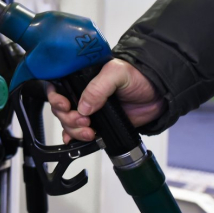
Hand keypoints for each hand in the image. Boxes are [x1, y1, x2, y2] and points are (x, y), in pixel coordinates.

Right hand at [47, 59, 164, 143]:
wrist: (158, 94)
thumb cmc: (138, 77)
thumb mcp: (117, 73)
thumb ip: (98, 87)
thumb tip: (83, 106)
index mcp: (81, 79)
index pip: (57, 87)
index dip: (55, 98)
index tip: (65, 106)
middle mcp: (81, 94)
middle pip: (60, 109)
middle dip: (68, 118)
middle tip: (84, 120)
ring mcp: (88, 110)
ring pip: (68, 123)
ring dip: (74, 130)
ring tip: (90, 131)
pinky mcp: (98, 124)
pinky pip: (79, 133)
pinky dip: (75, 138)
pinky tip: (80, 139)